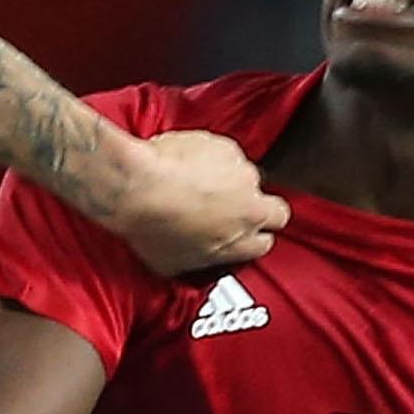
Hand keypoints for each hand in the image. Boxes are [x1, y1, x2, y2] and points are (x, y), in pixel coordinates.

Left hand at [109, 130, 289, 276]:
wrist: (138, 185)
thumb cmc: (150, 225)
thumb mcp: (170, 264)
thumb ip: (196, 263)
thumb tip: (188, 262)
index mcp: (241, 243)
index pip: (264, 244)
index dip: (250, 238)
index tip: (236, 235)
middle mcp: (250, 210)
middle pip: (276, 211)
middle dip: (256, 210)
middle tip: (230, 209)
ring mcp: (242, 176)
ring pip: (247, 179)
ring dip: (229, 180)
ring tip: (195, 183)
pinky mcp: (228, 148)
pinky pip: (226, 154)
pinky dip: (210, 157)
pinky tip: (186, 164)